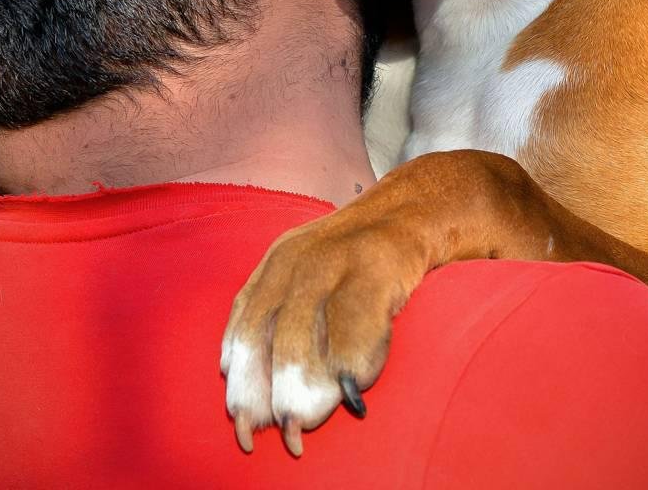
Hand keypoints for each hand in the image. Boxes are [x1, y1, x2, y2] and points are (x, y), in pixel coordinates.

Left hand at [220, 198, 430, 456]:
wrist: (406, 218)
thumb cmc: (354, 262)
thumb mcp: (303, 273)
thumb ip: (276, 317)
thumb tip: (245, 386)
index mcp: (276, 264)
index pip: (246, 323)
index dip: (242, 373)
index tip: (241, 415)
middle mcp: (298, 259)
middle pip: (270, 333)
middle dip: (269, 388)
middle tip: (281, 429)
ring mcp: (334, 262)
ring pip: (303, 334)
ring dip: (303, 386)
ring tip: (308, 419)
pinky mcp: (374, 271)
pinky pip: (353, 327)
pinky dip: (348, 363)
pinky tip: (351, 389)